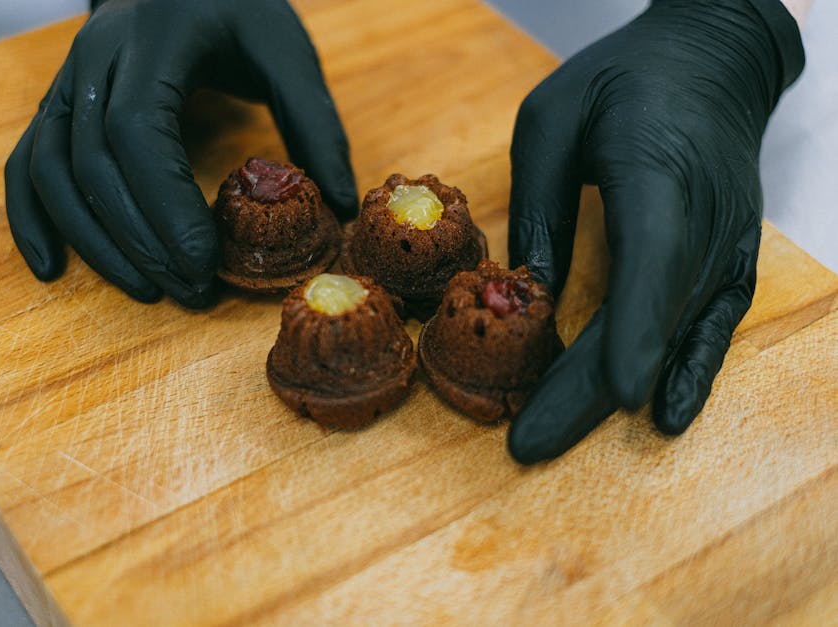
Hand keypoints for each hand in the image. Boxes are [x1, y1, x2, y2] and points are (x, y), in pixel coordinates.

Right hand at [5, 0, 356, 307]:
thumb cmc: (234, 9)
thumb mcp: (286, 50)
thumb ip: (315, 122)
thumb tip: (337, 205)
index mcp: (154, 40)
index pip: (138, 132)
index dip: (166, 206)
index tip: (205, 262)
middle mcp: (95, 59)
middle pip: (94, 163)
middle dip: (141, 239)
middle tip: (191, 289)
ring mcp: (65, 82)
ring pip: (52, 172)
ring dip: (95, 241)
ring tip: (147, 289)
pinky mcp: (54, 106)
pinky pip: (26, 166)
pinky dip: (31, 219)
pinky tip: (52, 267)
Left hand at [506, 0, 803, 462]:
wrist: (712, 59)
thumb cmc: (622, 79)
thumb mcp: (551, 120)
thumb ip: (541, 205)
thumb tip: (528, 289)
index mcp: (657, 170)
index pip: (654, 262)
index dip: (638, 332)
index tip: (619, 395)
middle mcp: (705, 218)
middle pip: (651, 319)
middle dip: (589, 389)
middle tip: (527, 445)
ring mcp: (727, 242)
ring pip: (672, 333)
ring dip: (614, 391)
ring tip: (553, 436)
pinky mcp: (733, 256)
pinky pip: (711, 325)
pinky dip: (688, 371)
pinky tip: (663, 416)